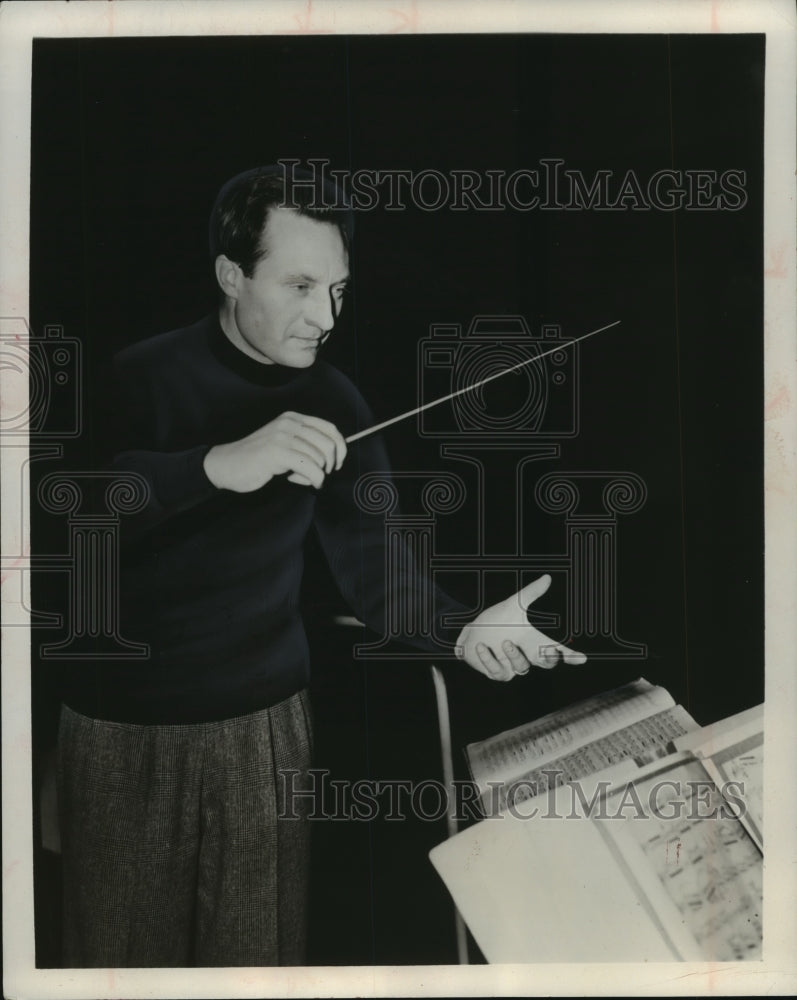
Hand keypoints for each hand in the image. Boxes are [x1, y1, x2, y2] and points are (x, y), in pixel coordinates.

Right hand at [203, 411, 346, 491]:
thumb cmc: (256, 459)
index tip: (337, 464)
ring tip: (297, 477)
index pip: (330, 428)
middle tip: (317, 475)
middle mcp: (289, 423)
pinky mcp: (278, 452)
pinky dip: (313, 479)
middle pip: (329, 444)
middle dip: (329, 465)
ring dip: (315, 474)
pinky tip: (298, 480)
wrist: (226, 465)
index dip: (340, 448)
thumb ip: (304, 443)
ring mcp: (283, 436)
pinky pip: (311, 468)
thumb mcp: (283, 442)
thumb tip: (335, 454)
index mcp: (293, 418)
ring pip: (320, 458)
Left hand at [455, 574, 586, 681]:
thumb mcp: (513, 605)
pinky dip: (489, 659)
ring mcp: (513, 666)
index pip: (557, 650)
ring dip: (514, 655)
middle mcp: (527, 654)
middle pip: (547, 663)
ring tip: (504, 641)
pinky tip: (481, 647)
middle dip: (548, 658)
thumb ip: (531, 593)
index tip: (581, 658)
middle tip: (548, 650)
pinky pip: (498, 672)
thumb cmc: (497, 620)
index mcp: (534, 640)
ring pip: (522, 667)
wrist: (472, 632)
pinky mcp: (497, 672)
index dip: (570, 656)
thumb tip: (547, 577)